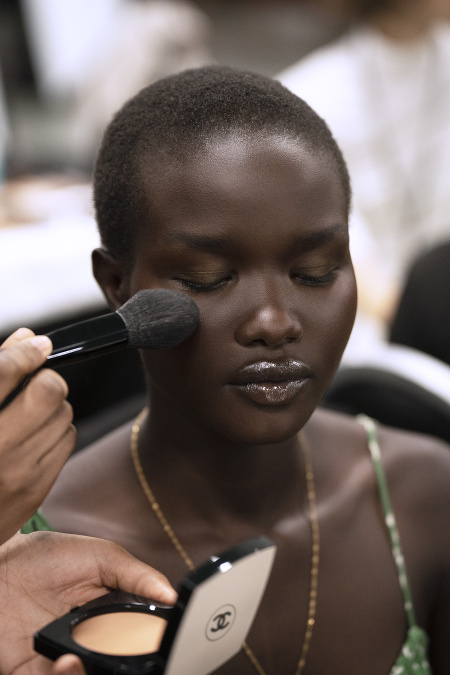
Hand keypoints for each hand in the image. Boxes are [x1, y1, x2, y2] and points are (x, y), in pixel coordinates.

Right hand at [0, 328, 75, 543]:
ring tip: (28, 414)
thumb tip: (28, 339)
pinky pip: (68, 439)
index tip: (38, 345)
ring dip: (53, 406)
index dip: (25, 352)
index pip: (3, 373)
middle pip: (49, 390)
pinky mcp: (36, 490)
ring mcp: (16, 473)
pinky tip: (34, 436)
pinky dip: (57, 430)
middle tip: (33, 384)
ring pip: (65, 413)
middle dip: (45, 380)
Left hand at [0, 531, 176, 673]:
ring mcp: (64, 660)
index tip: (162, 642)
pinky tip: (66, 661)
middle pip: (120, 665)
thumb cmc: (47, 556)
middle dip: (129, 666)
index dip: (154, 642)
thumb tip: (171, 595)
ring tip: (80, 660)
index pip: (141, 637)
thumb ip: (138, 576)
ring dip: (91, 674)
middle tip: (135, 661)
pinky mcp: (33, 673)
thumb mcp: (102, 556)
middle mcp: (92, 641)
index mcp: (113, 614)